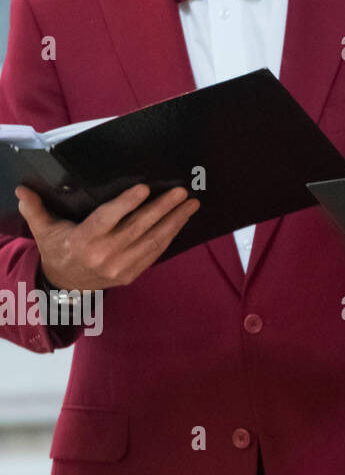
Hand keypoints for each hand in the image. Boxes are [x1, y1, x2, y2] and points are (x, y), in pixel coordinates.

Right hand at [16, 184, 199, 290]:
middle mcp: (104, 256)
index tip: (145, 188)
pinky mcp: (132, 275)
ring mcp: (121, 268)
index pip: (108, 219)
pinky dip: (170, 236)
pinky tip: (181, 221)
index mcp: (83, 241)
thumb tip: (22, 189)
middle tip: (181, 192)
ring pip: (153, 241)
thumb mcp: (44, 230)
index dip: (127, 204)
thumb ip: (36, 209)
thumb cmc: (58, 249)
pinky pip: (156, 253)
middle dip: (163, 209)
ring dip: (175, 221)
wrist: (65, 286)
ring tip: (191, 204)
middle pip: (138, 228)